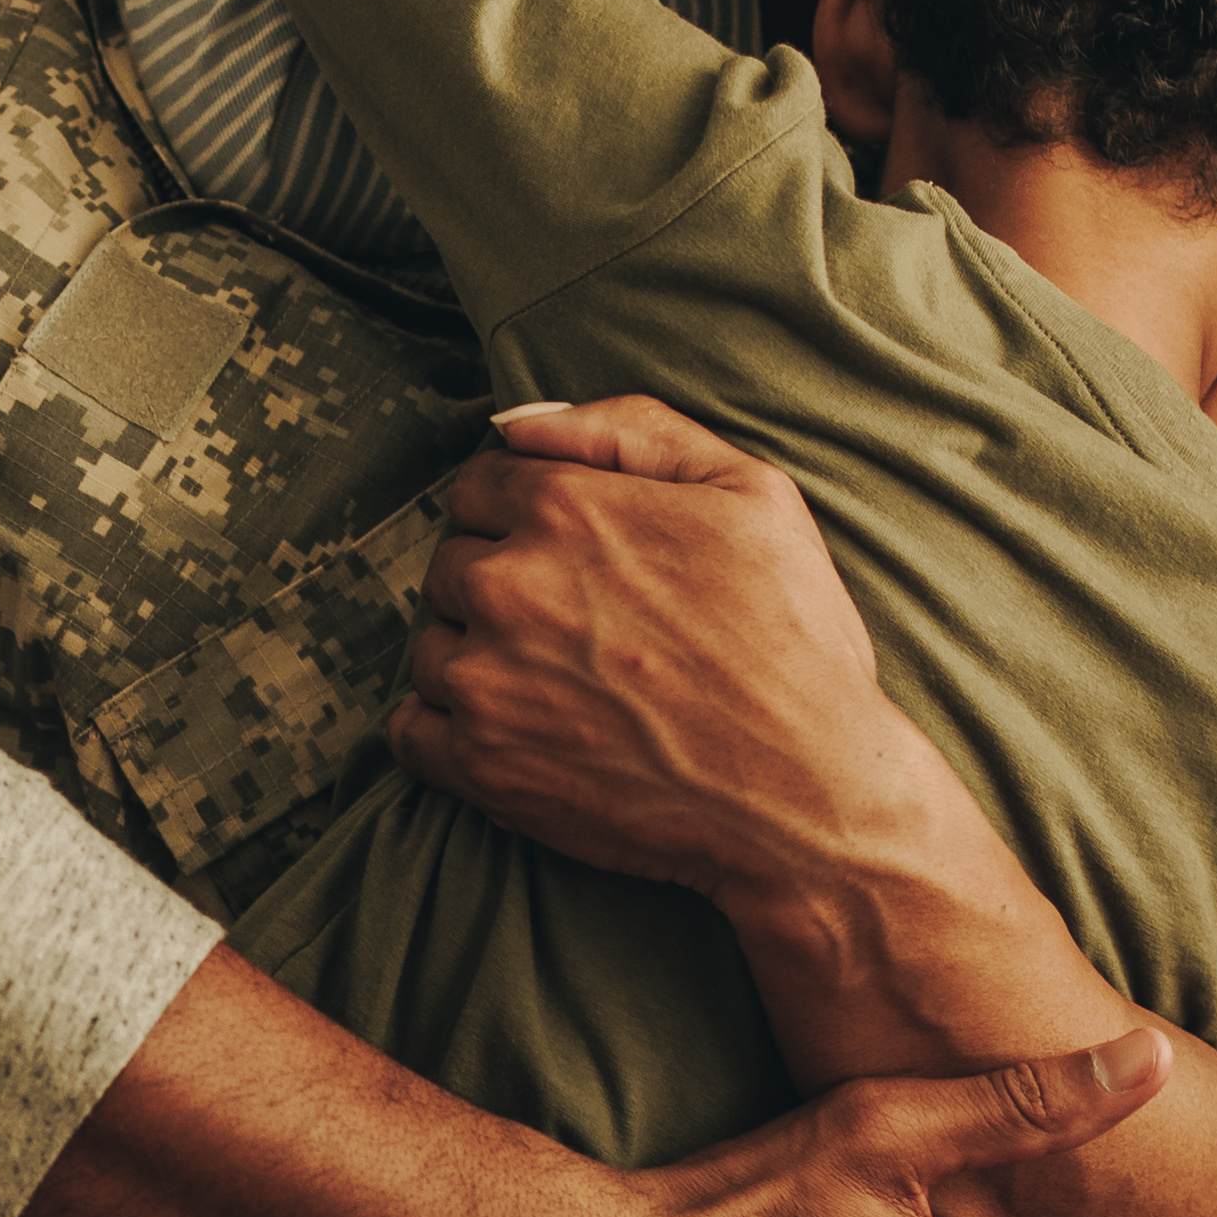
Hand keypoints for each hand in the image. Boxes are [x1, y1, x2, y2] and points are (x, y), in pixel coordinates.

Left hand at [395, 396, 963, 906]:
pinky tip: (514, 730)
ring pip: (431, 644)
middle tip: (577, 629)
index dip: (521, 518)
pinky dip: (445, 729)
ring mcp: (484, 679)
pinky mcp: (479, 765)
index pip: (478, 487)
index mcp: (564, 506)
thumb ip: (630, 429)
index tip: (567, 559)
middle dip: (500, 585)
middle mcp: (508, 584)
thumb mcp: (751, 492)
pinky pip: (409, 729)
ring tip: (561, 686)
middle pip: (450, 564)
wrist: (807, 795)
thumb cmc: (793, 641)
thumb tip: (519, 421)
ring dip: (475, 657)